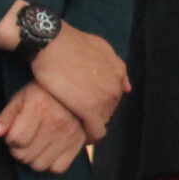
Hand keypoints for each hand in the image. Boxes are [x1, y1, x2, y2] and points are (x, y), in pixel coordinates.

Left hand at [0, 81, 87, 175]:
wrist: (77, 89)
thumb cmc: (43, 93)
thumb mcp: (21, 98)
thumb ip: (6, 117)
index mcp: (39, 107)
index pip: (16, 139)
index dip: (9, 140)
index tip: (13, 133)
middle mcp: (56, 122)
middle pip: (25, 155)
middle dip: (19, 150)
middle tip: (23, 140)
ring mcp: (69, 134)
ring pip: (39, 165)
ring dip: (32, 159)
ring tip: (35, 146)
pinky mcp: (78, 143)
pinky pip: (58, 168)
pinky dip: (50, 164)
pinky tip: (48, 152)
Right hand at [30, 22, 127, 140]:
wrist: (52, 44)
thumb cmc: (70, 42)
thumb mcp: (99, 47)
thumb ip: (114, 65)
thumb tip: (127, 87)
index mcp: (118, 72)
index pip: (114, 94)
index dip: (100, 99)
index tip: (88, 102)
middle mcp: (115, 87)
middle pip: (109, 108)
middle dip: (96, 111)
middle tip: (79, 112)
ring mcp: (104, 99)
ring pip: (102, 119)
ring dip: (91, 122)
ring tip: (77, 122)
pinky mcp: (90, 110)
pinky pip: (95, 131)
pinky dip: (90, 135)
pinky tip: (83, 137)